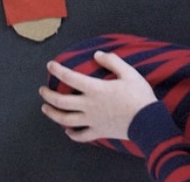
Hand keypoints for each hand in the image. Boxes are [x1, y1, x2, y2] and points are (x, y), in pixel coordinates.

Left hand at [39, 51, 156, 142]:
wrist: (147, 121)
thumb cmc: (138, 95)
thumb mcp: (128, 72)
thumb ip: (112, 61)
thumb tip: (97, 54)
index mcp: (95, 89)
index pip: (70, 78)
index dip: (57, 70)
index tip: (50, 65)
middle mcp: (89, 106)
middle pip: (61, 102)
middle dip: (48, 95)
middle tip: (42, 90)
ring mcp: (92, 121)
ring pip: (65, 120)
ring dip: (53, 114)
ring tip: (45, 108)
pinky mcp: (98, 132)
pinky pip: (80, 136)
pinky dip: (71, 133)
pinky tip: (67, 130)